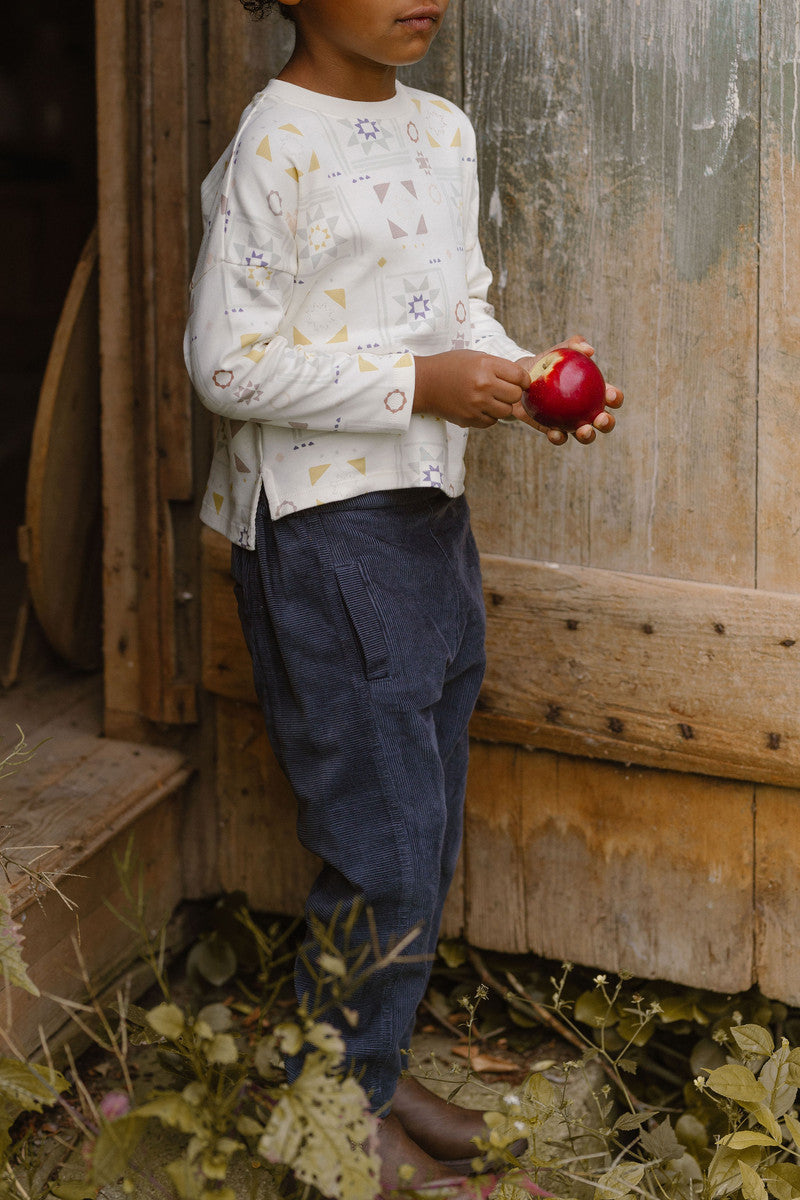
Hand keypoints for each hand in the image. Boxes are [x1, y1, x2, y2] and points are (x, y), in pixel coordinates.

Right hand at [412, 349, 530, 427]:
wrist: (423, 383)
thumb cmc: (450, 366)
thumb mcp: (475, 356)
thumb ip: (498, 366)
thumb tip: (522, 380)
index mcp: (486, 365)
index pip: (520, 376)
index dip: (524, 380)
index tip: (521, 382)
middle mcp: (483, 385)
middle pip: (515, 396)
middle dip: (512, 393)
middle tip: (502, 390)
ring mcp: (476, 404)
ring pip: (506, 412)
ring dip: (501, 406)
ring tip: (490, 399)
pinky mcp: (469, 419)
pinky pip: (492, 422)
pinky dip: (489, 416)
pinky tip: (479, 407)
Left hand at [511, 335, 623, 444]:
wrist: (521, 378)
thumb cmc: (545, 363)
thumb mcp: (558, 351)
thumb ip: (573, 345)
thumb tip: (589, 350)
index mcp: (594, 393)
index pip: (611, 397)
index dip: (616, 398)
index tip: (610, 395)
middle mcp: (586, 411)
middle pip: (603, 421)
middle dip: (607, 423)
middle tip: (600, 419)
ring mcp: (571, 423)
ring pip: (584, 435)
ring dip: (588, 436)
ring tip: (583, 431)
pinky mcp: (553, 431)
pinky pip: (559, 438)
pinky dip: (559, 437)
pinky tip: (555, 433)